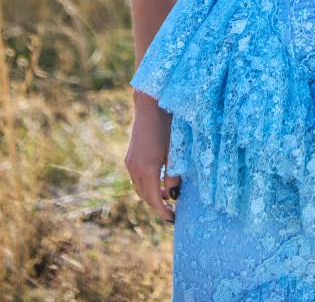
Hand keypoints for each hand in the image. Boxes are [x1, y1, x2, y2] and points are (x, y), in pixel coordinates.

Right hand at [125, 91, 181, 223]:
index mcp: (147, 170)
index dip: (163, 212)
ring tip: (167, 197)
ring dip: (151, 195)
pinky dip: (146, 185)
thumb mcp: (175, 151)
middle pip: (144, 197)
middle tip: (172, 212)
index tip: (174, 219)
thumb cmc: (168, 125)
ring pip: (139, 188)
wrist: (151, 105)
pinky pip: (136, 178)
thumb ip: (174, 174)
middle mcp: (134, 169)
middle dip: (158, 206)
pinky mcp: (130, 157)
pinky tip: (158, 181)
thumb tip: (173, 195)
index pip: (153, 200)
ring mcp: (130, 162)